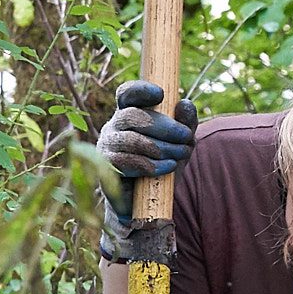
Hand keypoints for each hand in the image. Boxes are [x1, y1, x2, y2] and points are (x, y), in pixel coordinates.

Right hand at [98, 81, 197, 212]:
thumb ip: (186, 123)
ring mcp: (107, 145)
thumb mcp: (182, 144)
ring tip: (179, 155)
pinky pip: (126, 161)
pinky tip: (167, 167)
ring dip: (161, 147)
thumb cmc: (164, 165)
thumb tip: (184, 104)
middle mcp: (114, 126)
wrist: (149, 203)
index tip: (161, 94)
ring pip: (132, 139)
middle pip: (133, 116)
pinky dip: (151, 164)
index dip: (140, 90)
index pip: (127, 94)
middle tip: (185, 136)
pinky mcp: (106, 167)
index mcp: (130, 114)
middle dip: (164, 126)